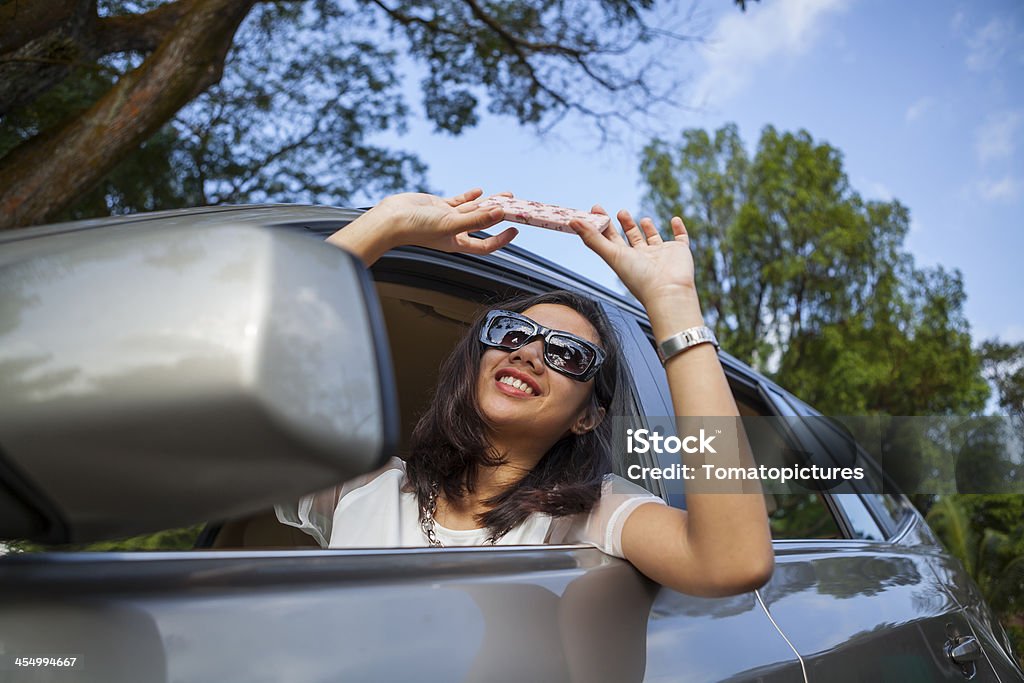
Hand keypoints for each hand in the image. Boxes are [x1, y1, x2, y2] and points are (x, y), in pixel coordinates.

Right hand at [356, 188, 517, 255]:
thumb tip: (499, 213)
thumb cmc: (417, 228)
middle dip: (499, 215)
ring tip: (505, 194)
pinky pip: (458, 202)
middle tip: (515, 206)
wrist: (391, 219)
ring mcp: (446, 218)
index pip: (485, 245)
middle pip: (483, 224)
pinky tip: (479, 191)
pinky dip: (469, 197)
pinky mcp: (438, 206)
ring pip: (473, 210)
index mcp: (457, 243)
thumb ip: (476, 220)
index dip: (501, 239)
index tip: (514, 230)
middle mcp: (454, 231)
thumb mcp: (451, 224)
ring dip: (488, 203)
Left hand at [569, 207, 696, 306]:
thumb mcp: (612, 255)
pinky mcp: (679, 252)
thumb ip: (592, 238)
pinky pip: (680, 238)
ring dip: (649, 228)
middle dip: (626, 225)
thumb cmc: (639, 277)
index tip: (596, 208)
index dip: (603, 224)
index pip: (611, 239)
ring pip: (653, 239)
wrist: (668, 292)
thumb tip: (572, 220)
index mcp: (625, 258)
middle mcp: (643, 257)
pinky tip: (674, 219)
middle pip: (632, 239)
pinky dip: (679, 229)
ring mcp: (661, 255)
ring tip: (644, 219)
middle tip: (621, 212)